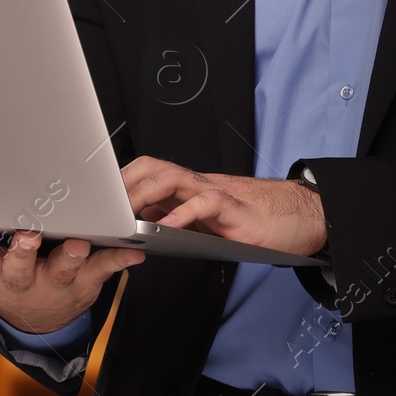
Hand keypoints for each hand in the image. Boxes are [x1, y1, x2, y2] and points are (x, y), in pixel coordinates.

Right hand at [0, 222, 144, 334]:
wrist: (38, 318)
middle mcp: (19, 277)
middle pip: (17, 266)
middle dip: (20, 252)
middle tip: (24, 235)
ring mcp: (53, 279)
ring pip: (62, 268)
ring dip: (70, 256)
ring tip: (76, 243)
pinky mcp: (85, 279)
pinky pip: (105, 268)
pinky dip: (119, 259)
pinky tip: (133, 250)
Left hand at [121, 156, 326, 257]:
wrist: (298, 218)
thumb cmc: (252, 220)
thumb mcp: (205, 221)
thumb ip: (175, 216)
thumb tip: (142, 218)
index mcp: (189, 187)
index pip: (148, 171)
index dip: (122, 178)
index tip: (98, 194)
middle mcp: (199, 184)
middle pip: (154, 167)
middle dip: (126, 181)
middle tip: (105, 204)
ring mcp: (217, 192)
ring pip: (174, 178)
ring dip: (146, 192)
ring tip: (126, 212)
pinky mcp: (235, 209)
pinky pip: (206, 203)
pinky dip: (184, 213)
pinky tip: (168, 228)